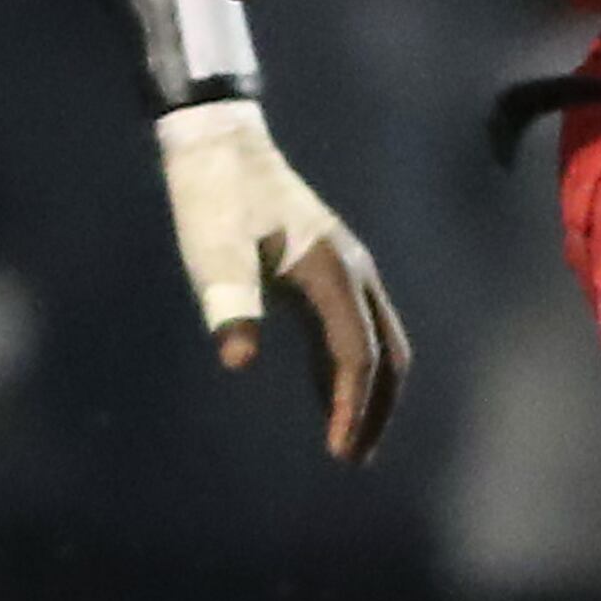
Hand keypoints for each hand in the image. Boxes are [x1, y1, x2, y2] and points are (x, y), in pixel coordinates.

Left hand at [157, 99, 409, 461]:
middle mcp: (353, 272)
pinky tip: (328, 396)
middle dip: (375, 408)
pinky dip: (351, 368)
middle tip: (354, 457)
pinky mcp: (329, 268)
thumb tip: (237, 358)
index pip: (358, 352)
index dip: (353, 405)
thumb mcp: (214, 250)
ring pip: (379, 340)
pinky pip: (355, 328)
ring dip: (369, 392)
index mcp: (332, 271)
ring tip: (349, 441)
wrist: (221, 143)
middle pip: (386, 352)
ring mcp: (346, 268)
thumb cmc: (216, 197)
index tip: (340, 451)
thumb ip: (228, 300)